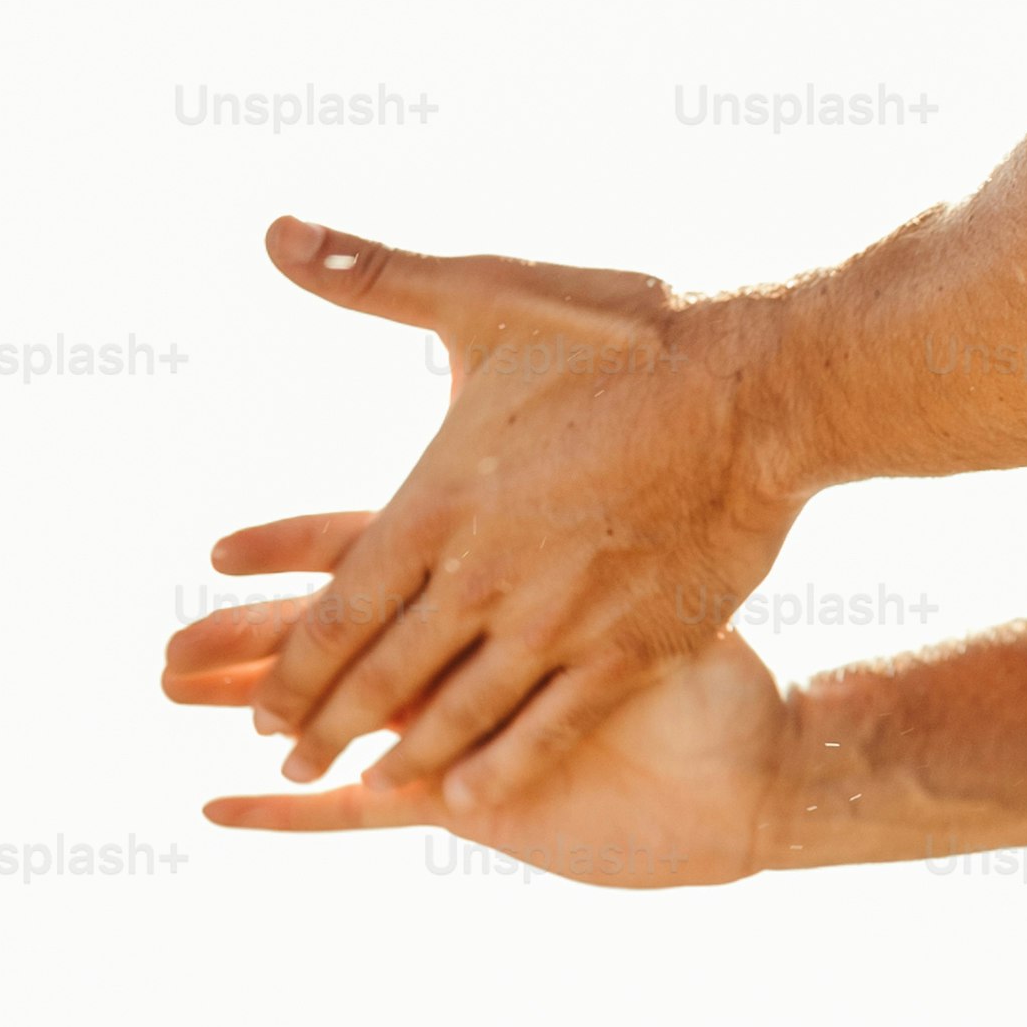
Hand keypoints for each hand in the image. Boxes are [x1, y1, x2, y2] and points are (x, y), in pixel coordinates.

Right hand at [168, 514, 792, 886]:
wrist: (756, 740)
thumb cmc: (720, 627)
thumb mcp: (650, 548)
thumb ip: (595, 482)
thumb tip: (576, 392)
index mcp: (503, 575)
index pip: (382, 562)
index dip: (304, 555)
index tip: (216, 546)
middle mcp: (472, 651)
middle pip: (343, 639)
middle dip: (254, 638)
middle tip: (156, 645)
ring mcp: (468, 730)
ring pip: (337, 716)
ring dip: (253, 707)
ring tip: (163, 697)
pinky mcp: (476, 806)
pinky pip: (368, 815)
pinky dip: (295, 818)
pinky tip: (219, 810)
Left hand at [221, 214, 806, 809]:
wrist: (766, 385)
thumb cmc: (625, 331)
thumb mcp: (490, 295)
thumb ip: (371, 277)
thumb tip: (275, 230)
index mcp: (443, 500)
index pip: (335, 612)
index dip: (290, 670)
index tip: (260, 704)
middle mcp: (490, 575)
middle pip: (382, 676)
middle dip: (323, 726)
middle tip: (286, 757)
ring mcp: (564, 619)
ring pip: (459, 714)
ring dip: (403, 755)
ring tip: (369, 784)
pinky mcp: (634, 645)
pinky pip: (552, 728)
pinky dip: (502, 768)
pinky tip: (471, 795)